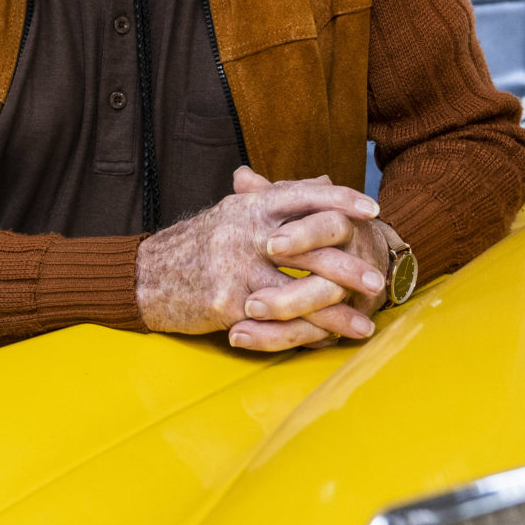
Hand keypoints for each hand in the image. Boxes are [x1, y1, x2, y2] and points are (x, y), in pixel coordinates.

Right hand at [136, 168, 388, 348]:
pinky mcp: (226, 303)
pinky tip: (327, 343)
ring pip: (297, 292)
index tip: (374, 209)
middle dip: (348, 266)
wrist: (145, 277)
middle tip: (378, 279)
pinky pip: (275, 322)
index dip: (341, 200)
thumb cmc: (197, 244)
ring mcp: (235, 268)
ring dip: (335, 312)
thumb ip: (280, 197)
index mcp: (250, 206)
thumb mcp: (236, 212)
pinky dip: (305, 334)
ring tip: (365, 323)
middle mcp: (244, 232)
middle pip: (307, 246)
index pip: (303, 195)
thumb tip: (323, 181)